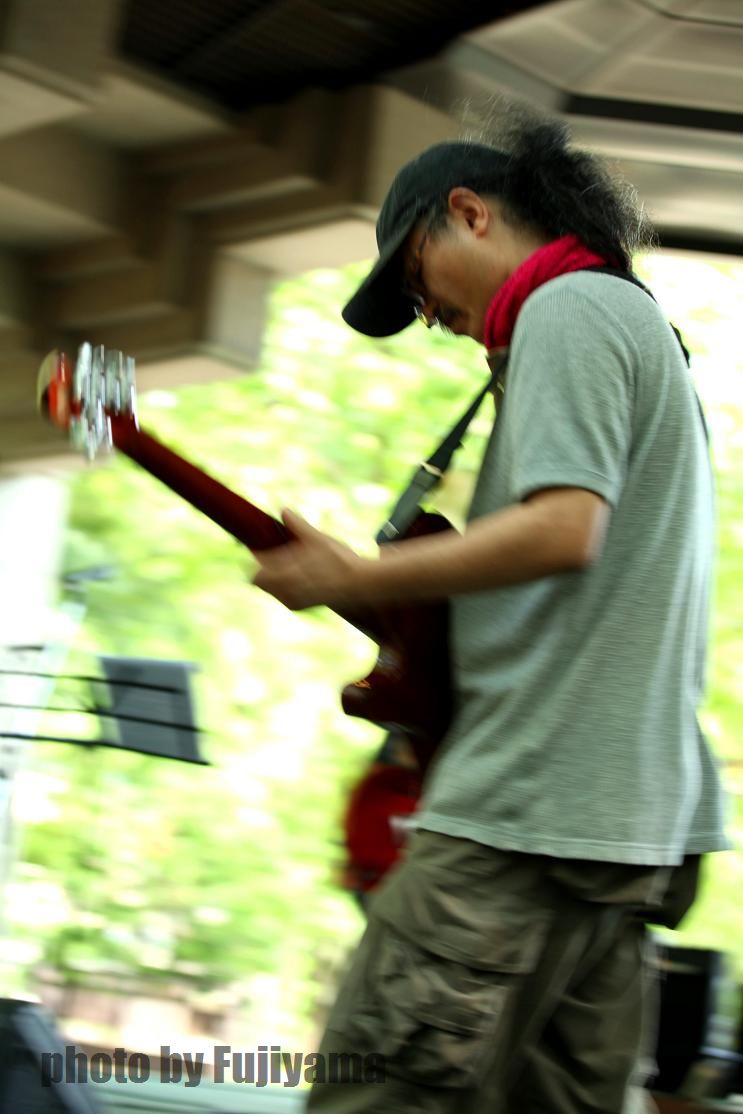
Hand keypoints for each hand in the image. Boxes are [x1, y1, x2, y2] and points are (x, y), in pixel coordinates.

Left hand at [251, 509, 370, 610]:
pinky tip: (297, 576)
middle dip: (264, 567)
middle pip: (259, 581)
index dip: (256, 557)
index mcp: (288, 573)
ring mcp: (292, 600)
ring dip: (273, 577)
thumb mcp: (318, 539)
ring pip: (270, 589)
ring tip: (290, 564)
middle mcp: (287, 590)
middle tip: (274, 553)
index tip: (259, 546)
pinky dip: (283, 586)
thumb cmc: (339, 560)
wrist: (359, 584)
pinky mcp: (298, 606)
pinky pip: (280, 596)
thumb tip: (284, 511)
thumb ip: (298, 526)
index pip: (257, 572)